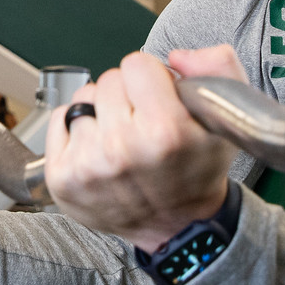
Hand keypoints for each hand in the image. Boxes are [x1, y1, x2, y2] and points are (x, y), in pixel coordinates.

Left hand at [44, 47, 243, 252]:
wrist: (177, 228)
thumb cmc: (198, 170)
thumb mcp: (225, 118)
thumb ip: (217, 68)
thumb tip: (177, 56)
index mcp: (164, 131)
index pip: (137, 63)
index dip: (152, 78)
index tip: (160, 100)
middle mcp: (122, 149)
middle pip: (109, 79)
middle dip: (128, 95)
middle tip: (143, 123)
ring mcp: (88, 165)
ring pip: (84, 99)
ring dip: (102, 112)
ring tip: (122, 138)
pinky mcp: (62, 178)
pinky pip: (59, 119)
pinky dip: (76, 128)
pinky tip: (99, 147)